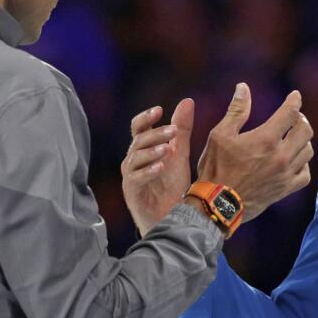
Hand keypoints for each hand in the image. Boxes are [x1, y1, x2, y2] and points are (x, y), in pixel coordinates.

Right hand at [121, 98, 193, 234]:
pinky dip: (148, 171)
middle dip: (156, 134)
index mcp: (143, 150)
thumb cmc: (171, 186)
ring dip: (152, 152)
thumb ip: (182, 130)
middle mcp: (133, 161)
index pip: (138, 128)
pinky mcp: (132, 192)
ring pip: (135, 158)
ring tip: (168, 149)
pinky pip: (136, 178)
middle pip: (138, 141)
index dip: (146, 118)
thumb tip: (187, 100)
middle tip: (173, 131)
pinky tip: (161, 167)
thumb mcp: (180, 154)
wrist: (172, 217)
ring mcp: (130, 177)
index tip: (159, 110)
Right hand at [195, 83, 313, 222]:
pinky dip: (304, 164)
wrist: (217, 204)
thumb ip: (236, 110)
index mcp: (266, 139)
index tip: (295, 96)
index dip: (295, 101)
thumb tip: (243, 87)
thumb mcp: (220, 135)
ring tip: (293, 137)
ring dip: (303, 140)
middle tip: (294, 117)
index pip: (290, 113)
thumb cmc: (216, 168)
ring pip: (307, 151)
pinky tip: (295, 160)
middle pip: (305, 131)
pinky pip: (305, 174)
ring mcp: (285, 174)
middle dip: (301, 120)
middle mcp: (281, 155)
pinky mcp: (284, 189)